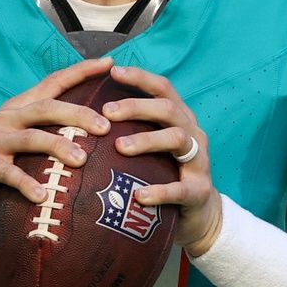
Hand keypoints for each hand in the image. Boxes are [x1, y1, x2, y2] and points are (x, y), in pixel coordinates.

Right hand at [0, 58, 114, 217]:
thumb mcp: (18, 140)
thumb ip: (45, 132)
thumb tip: (92, 135)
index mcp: (20, 108)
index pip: (54, 82)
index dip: (81, 71)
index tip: (110, 63)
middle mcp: (8, 118)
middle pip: (48, 107)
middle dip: (79, 114)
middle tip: (106, 127)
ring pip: (31, 137)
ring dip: (58, 147)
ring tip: (82, 161)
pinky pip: (9, 174)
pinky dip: (27, 184)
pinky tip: (43, 196)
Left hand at [103, 63, 223, 253]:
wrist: (199, 215)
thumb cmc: (166, 175)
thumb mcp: (153, 148)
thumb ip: (131, 130)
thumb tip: (87, 115)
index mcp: (180, 119)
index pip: (163, 88)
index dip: (140, 78)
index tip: (113, 71)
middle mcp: (192, 133)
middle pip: (168, 109)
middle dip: (137, 107)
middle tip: (107, 112)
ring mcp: (199, 161)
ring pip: (177, 139)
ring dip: (147, 140)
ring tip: (120, 147)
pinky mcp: (199, 191)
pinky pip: (180, 189)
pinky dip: (159, 191)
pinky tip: (138, 196)